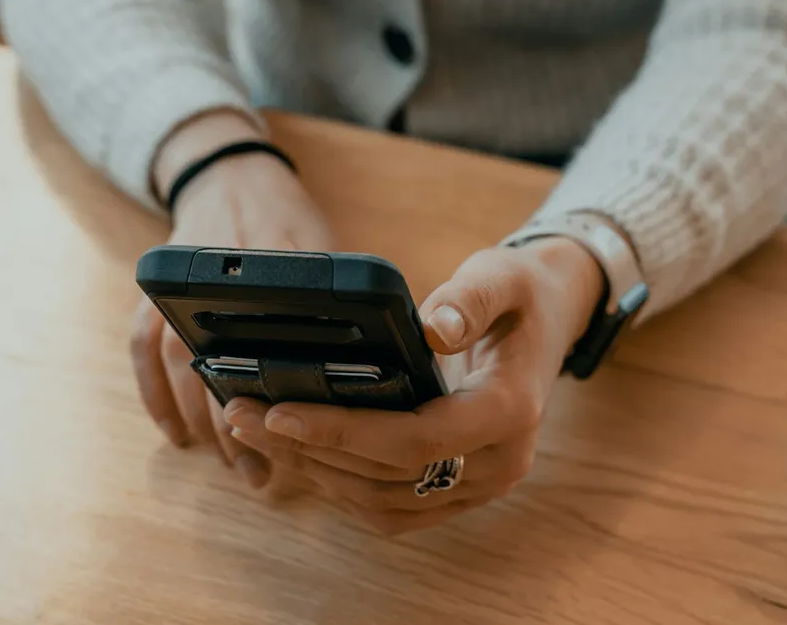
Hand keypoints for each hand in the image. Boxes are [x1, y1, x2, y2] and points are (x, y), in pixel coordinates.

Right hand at [130, 110, 334, 489]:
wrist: (231, 174)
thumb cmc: (288, 219)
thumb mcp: (327, 251)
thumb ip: (339, 303)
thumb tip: (377, 372)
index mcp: (271, 267)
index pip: (269, 341)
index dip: (276, 398)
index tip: (289, 440)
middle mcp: (218, 278)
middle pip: (216, 365)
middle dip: (236, 427)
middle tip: (258, 473)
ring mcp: (179, 287)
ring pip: (178, 366)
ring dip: (200, 423)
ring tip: (229, 463)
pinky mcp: (154, 294)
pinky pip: (142, 350)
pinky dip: (154, 397)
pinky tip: (176, 435)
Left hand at [222, 237, 604, 533]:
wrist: (547, 323)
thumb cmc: (517, 296)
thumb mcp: (501, 276)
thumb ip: (470, 298)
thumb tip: (433, 328)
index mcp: (510, 410)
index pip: (417, 439)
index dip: (343, 430)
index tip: (279, 411)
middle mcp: (499, 462)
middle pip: (388, 476)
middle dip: (308, 449)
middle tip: (240, 415)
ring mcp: (480, 485)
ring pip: (383, 502)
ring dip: (315, 472)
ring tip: (254, 431)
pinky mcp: (459, 492)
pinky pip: (392, 510)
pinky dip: (341, 487)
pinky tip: (298, 455)